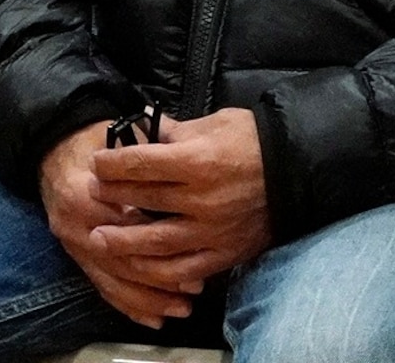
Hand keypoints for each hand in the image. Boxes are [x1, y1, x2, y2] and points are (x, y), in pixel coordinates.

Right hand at [44, 122, 195, 327]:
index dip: (155, 235)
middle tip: (196, 285)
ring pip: (111, 281)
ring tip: (182, 307)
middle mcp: (75, 224)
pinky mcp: (76, 256)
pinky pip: (102, 287)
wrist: (57, 149)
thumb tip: (191, 157)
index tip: (192, 245)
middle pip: (118, 260)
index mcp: (84, 191)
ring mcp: (73, 244)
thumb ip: (152, 153)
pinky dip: (128, 304)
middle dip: (158, 277)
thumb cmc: (99, 140)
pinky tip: (153, 318)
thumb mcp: (124, 137)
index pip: (122, 221)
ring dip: (148, 298)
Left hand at [83, 109, 271, 305]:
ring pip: (154, 242)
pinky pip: (181, 269)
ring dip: (121, 240)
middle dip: (112, 194)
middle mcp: (202, 197)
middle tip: (93, 192)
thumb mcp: (218, 123)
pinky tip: (136, 265)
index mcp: (200, 159)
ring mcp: (213, 229)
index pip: (141, 163)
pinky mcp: (224, 251)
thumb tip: (142, 127)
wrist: (301, 169)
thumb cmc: (257, 140)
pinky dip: (155, 270)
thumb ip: (177, 131)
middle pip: (142, 199)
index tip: (98, 162)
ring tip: (98, 237)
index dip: (112, 163)